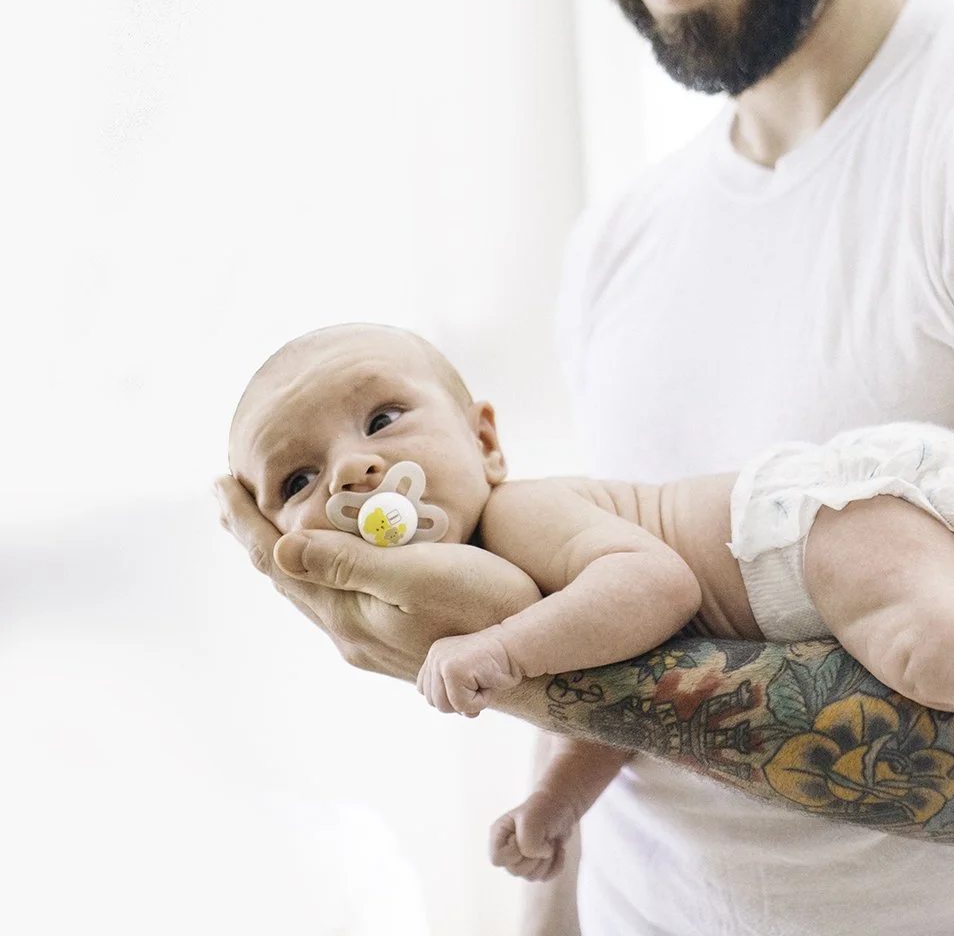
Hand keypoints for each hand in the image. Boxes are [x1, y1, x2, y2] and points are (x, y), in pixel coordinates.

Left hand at [214, 476, 541, 680]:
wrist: (542, 667)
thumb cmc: (490, 607)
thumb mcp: (421, 576)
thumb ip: (351, 563)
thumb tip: (281, 548)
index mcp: (347, 611)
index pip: (278, 559)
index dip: (246, 519)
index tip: (218, 479)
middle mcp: (352, 632)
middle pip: (287, 576)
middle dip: (257, 532)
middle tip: (230, 493)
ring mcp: (375, 642)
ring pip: (313, 591)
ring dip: (287, 554)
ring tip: (272, 526)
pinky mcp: (401, 642)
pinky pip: (341, 598)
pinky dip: (322, 569)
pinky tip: (337, 566)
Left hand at [418, 629, 520, 716]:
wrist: (518, 647)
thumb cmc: (499, 665)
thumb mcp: (469, 678)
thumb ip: (451, 691)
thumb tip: (449, 710)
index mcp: (436, 655)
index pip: (426, 691)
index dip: (449, 698)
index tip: (471, 686)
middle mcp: (435, 655)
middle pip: (433, 702)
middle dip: (459, 703)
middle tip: (480, 685)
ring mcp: (442, 661)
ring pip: (445, 706)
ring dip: (470, 703)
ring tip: (484, 683)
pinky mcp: (453, 670)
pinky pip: (462, 704)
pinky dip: (480, 702)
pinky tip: (489, 682)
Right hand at [489, 789, 580, 882]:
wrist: (562, 806)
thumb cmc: (543, 810)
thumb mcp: (532, 820)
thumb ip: (528, 842)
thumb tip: (538, 857)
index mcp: (498, 836)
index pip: (497, 859)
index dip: (514, 852)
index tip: (525, 835)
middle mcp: (507, 850)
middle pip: (516, 871)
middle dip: (535, 856)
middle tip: (543, 837)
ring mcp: (521, 860)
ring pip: (531, 877)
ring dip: (546, 859)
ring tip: (549, 841)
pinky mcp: (536, 866)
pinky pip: (545, 878)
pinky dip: (556, 865)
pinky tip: (558, 850)